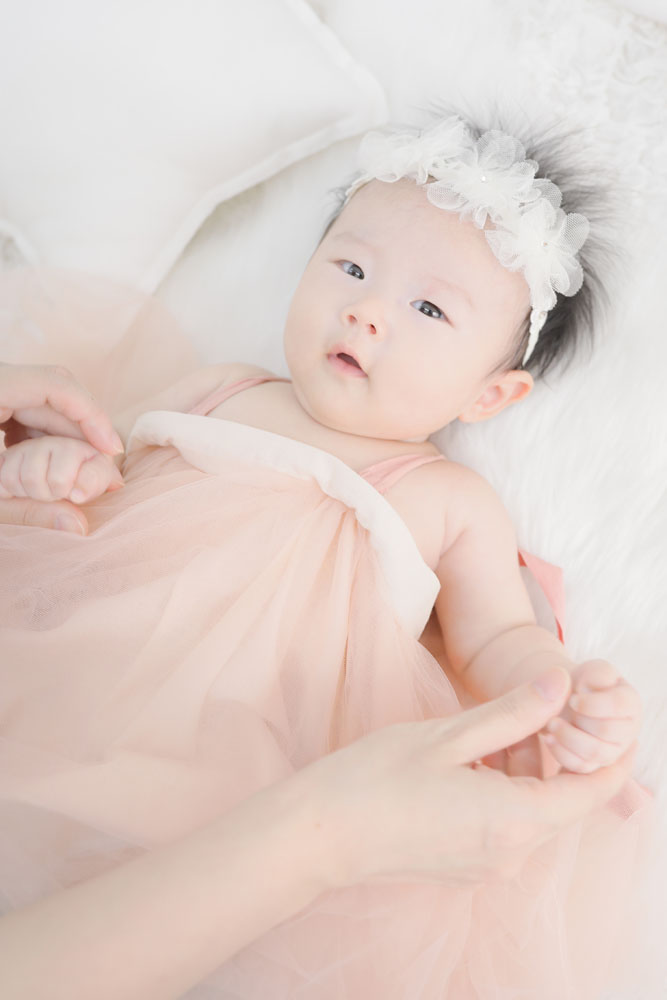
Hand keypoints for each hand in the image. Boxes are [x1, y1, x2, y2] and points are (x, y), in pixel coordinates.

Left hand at [0, 363, 123, 531]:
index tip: (112, 450)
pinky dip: (44, 436)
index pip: (56, 386)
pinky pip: (27, 410)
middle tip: (104, 464)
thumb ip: (26, 511)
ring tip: (84, 468)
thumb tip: (78, 527)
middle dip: (83, 430)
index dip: (92, 416)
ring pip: (44, 403)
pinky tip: (53, 463)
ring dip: (66, 436)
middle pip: (54, 394)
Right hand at [301, 667, 636, 888]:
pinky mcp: (467, 867)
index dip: (611, 752)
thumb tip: (560, 684)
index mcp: (514, 822)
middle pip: (563, 798)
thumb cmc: (374, 779)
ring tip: (484, 730)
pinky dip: (502, 788)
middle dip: (556, 750)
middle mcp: (510, 855)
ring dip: (524, 767)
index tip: (605, 714)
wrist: (318, 836)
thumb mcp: (447, 736)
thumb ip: (512, 713)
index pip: (594, 791)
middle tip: (527, 706)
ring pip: (533, 809)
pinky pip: (506, 825)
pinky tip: (467, 760)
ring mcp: (488, 867)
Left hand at [541, 659, 641, 773]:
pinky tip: (548, 738)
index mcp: (630, 703)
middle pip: (607, 730)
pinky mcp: (593, 765)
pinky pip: (581, 767)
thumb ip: (595, 674)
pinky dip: (562, 753)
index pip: (619, 705)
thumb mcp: (590, 670)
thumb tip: (587, 690)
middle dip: (580, 719)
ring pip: (595, 753)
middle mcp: (627, 730)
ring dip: (569, 737)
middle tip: (557, 709)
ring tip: (551, 723)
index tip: (572, 698)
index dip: (593, 703)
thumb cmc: (581, 683)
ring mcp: (611, 751)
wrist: (565, 699)